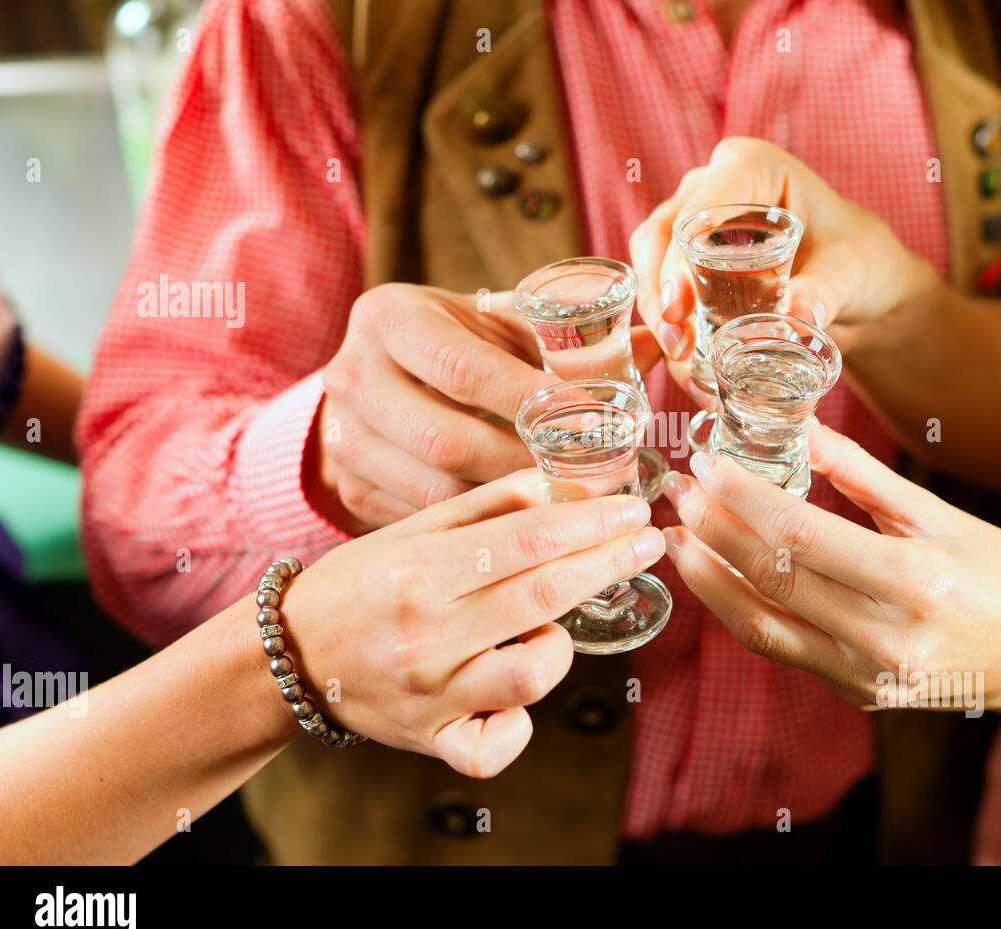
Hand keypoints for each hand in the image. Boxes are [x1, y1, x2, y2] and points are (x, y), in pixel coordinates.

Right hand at [283, 469, 665, 776]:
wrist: (290, 657)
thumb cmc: (360, 583)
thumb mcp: (412, 530)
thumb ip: (489, 506)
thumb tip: (560, 483)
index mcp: (419, 572)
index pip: (529, 541)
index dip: (592, 524)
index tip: (631, 509)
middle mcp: (427, 636)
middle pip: (545, 598)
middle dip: (608, 563)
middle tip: (646, 541)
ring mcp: (432, 696)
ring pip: (534, 677)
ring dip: (562, 644)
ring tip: (552, 624)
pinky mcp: (433, 740)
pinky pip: (496, 748)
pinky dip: (521, 726)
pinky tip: (520, 697)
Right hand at [313, 283, 661, 533]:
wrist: (372, 382)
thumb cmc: (454, 345)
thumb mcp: (496, 324)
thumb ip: (567, 336)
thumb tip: (658, 345)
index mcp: (390, 318)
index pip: (467, 369)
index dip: (538, 403)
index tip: (601, 428)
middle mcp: (352, 377)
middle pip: (450, 441)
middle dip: (534, 471)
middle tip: (604, 488)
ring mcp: (342, 441)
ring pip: (437, 494)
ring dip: (515, 514)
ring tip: (582, 519)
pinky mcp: (348, 490)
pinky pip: (423, 524)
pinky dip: (482, 536)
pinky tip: (533, 537)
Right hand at [628, 136, 935, 399]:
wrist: (860, 289)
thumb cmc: (859, 260)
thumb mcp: (851, 270)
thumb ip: (826, 289)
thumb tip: (800, 319)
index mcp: (750, 166)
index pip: (696, 210)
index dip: (676, 260)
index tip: (677, 310)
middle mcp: (713, 187)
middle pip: (659, 238)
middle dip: (659, 295)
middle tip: (677, 346)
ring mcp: (696, 225)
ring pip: (651, 268)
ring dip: (658, 319)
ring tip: (683, 365)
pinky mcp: (691, 263)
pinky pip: (664, 292)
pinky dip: (669, 330)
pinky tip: (684, 366)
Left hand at [659, 426, 1000, 720]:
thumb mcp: (942, 515)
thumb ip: (862, 475)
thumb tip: (799, 425)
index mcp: (912, 580)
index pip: (797, 535)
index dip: (740, 499)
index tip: (704, 463)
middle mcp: (885, 637)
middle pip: (771, 576)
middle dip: (712, 529)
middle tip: (676, 488)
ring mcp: (868, 676)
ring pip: (762, 625)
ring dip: (709, 578)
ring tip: (676, 536)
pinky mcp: (859, 695)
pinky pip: (784, 649)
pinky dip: (740, 612)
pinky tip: (717, 578)